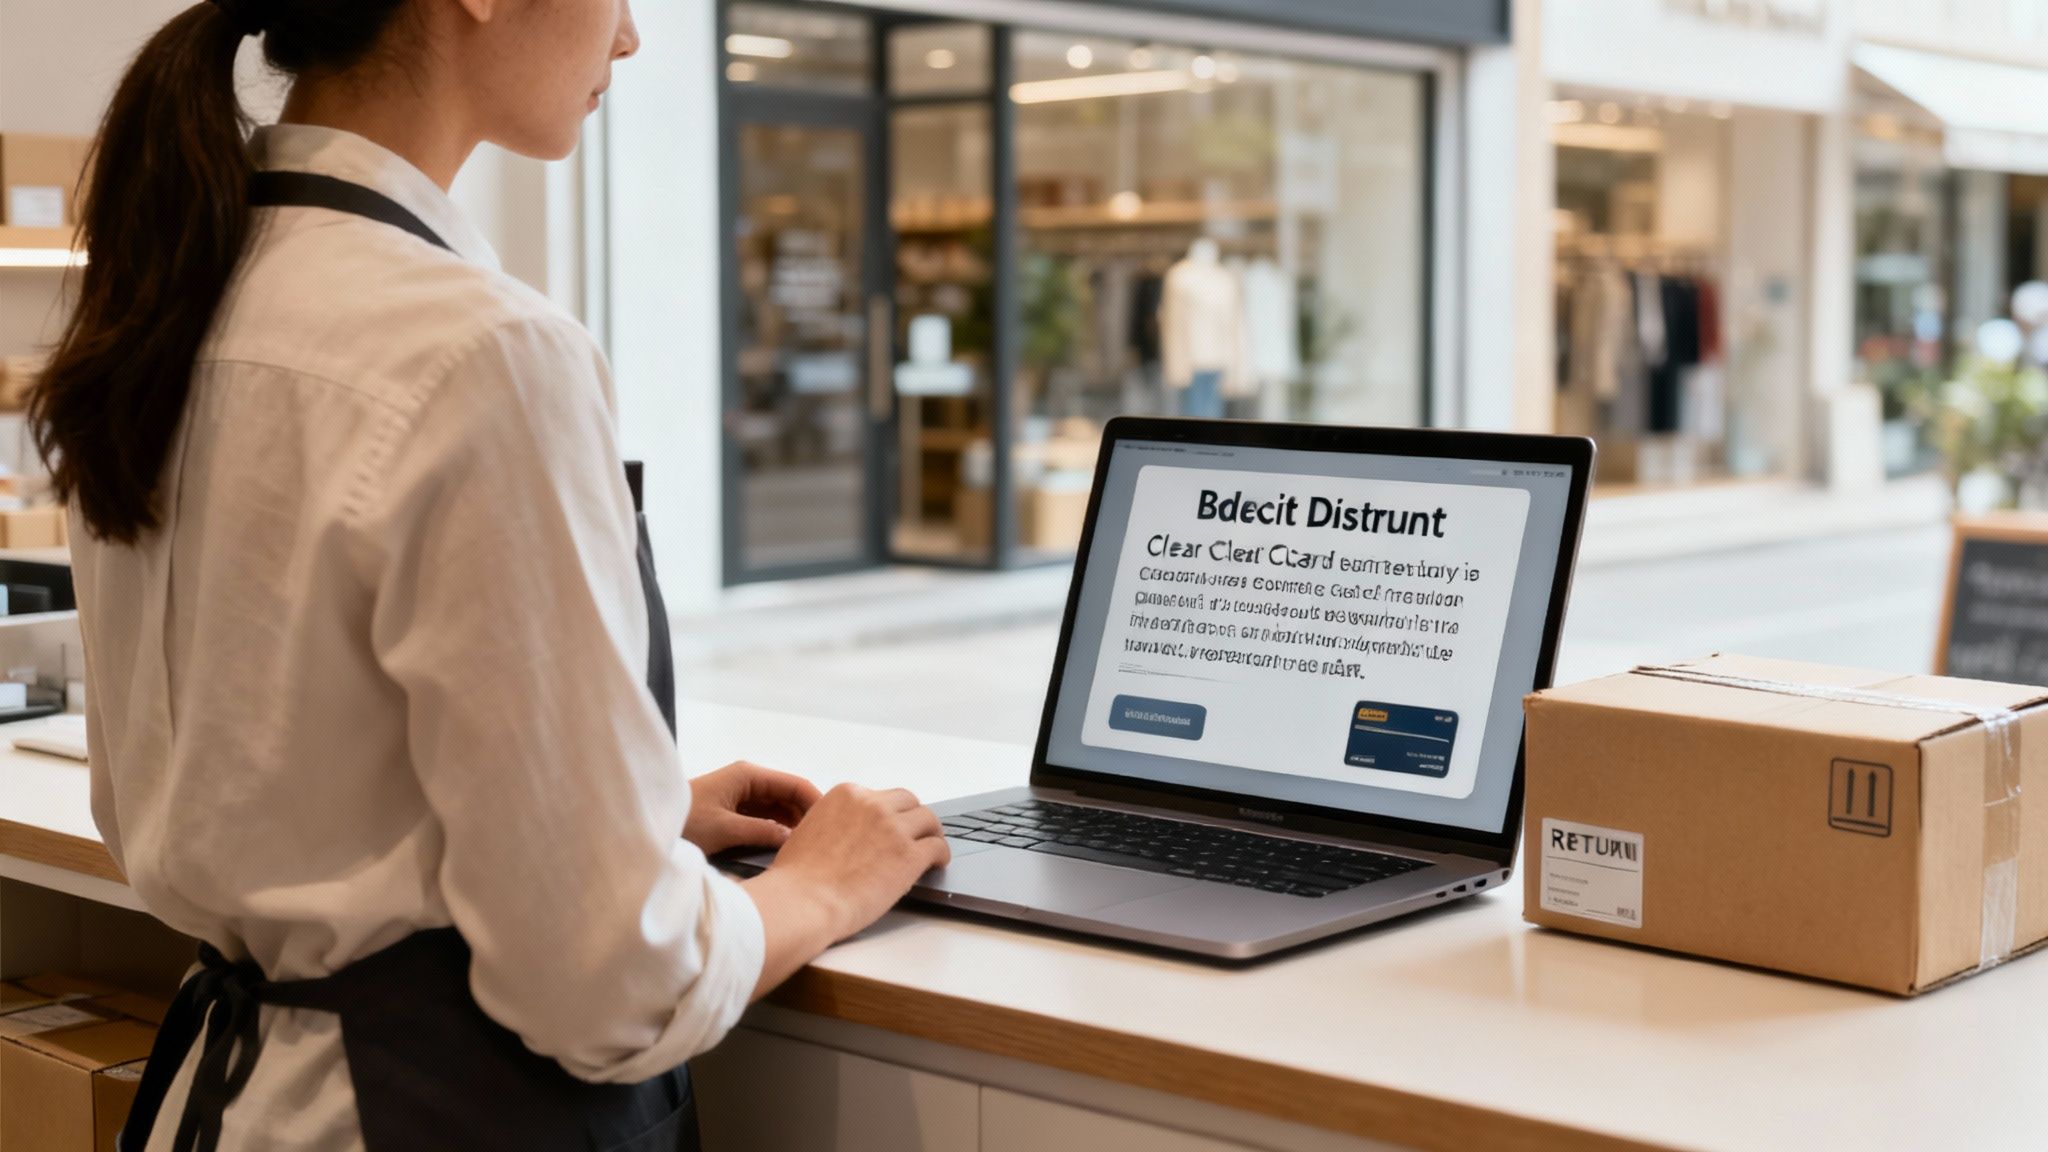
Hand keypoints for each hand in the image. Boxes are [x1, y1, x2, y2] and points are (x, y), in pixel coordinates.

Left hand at [684, 761, 821, 855]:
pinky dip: (775, 831)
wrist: (647, 827)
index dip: (816, 802)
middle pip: (789, 796)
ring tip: (809, 848)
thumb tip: (793, 839)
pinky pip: (763, 819)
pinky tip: (784, 848)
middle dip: (805, 816)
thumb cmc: (682, 822)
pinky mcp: (733, 812)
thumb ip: (762, 832)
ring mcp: (740, 796)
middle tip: (824, 842)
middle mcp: (747, 781)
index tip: (833, 825)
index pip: (795, 784)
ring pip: (777, 809)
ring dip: (790, 825)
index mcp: (748, 775)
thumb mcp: (724, 829)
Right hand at [762, 784, 951, 942]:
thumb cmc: (798, 876)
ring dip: (932, 833)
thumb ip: (835, 822)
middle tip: (916, 834)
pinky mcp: (909, 855)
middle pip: (908, 802)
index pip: (880, 796)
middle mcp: (873, 804)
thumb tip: (849, 832)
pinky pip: (937, 847)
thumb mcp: (809, 829)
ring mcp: (894, 828)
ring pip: (928, 820)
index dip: (889, 813)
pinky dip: (941, 855)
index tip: (892, 826)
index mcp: (847, 795)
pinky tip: (937, 864)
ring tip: (933, 846)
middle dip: (913, 818)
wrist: (803, 901)